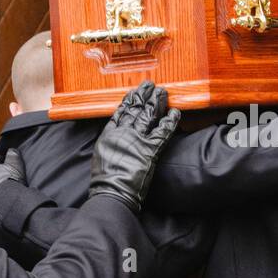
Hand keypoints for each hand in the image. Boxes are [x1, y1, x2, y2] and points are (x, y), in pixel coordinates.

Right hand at [89, 81, 180, 211]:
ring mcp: (137, 139)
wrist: (112, 192)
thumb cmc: (106, 180)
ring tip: (163, 92)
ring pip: (149, 115)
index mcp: (110, 135)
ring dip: (157, 102)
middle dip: (144, 96)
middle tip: (151, 85)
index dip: (129, 101)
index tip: (133, 91)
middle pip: (136, 109)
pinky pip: (163, 131)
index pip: (121, 112)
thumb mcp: (102, 156)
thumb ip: (110, 144)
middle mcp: (123, 133)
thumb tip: (115, 137)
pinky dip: (170, 121)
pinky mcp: (150, 149)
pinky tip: (175, 112)